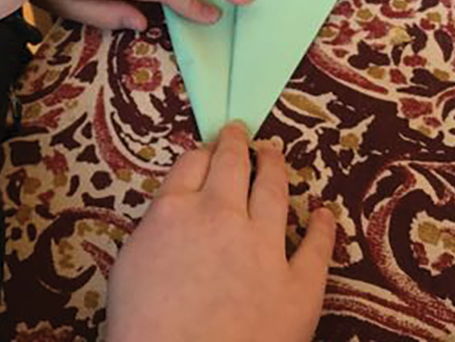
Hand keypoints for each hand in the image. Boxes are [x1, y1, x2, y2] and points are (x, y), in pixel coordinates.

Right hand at [106, 123, 335, 341]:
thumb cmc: (143, 327)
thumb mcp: (129, 264)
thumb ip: (155, 229)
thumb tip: (172, 214)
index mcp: (174, 211)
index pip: (191, 164)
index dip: (202, 150)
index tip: (209, 145)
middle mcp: (220, 215)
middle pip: (232, 165)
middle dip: (236, 143)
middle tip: (240, 132)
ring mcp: (263, 247)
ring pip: (274, 191)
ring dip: (275, 166)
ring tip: (275, 153)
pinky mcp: (298, 284)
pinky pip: (316, 247)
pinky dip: (323, 226)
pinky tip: (324, 212)